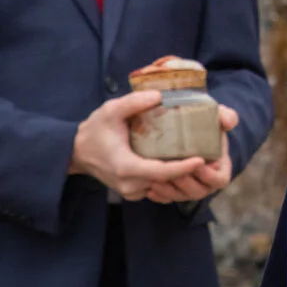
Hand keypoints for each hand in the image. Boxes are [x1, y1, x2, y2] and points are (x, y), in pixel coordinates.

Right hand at [68, 92, 205, 199]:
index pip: (161, 172)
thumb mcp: (111, 110)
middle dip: (188, 171)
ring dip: (181, 175)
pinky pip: (157, 187)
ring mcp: (131, 191)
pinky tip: (183, 163)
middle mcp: (130, 184)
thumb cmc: (95, 130)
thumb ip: (133, 102)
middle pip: (166, 181)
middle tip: (210, 157)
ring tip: (202, 159)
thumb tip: (159, 95)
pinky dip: (170, 177)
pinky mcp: (132, 191)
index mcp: (126, 167)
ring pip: (163, 186)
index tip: (202, 159)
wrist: (76, 152)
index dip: (183, 168)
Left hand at [140, 106, 238, 202]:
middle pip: (199, 192)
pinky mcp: (175, 190)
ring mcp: (190, 188)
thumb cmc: (204, 122)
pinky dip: (160, 195)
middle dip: (186, 184)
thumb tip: (228, 123)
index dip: (210, 176)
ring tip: (155, 181)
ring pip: (181, 197)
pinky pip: (168, 198)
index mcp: (220, 167)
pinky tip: (149, 188)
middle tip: (173, 173)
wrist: (186, 127)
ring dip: (170, 191)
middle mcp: (206, 181)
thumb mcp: (217, 116)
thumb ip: (227, 115)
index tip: (198, 164)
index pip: (221, 180)